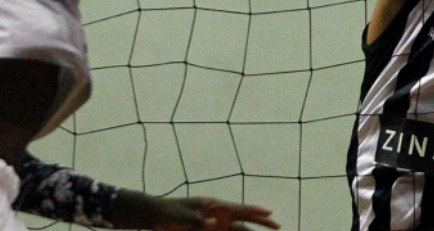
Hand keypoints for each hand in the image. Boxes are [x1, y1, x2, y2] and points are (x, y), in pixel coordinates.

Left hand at [152, 197, 279, 230]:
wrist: (155, 216)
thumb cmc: (167, 214)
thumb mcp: (180, 218)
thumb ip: (196, 221)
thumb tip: (214, 223)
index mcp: (214, 206)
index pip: (239, 209)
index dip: (255, 211)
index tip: (270, 212)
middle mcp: (218, 215)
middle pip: (244, 219)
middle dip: (261, 223)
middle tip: (278, 226)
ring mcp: (214, 225)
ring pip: (239, 230)